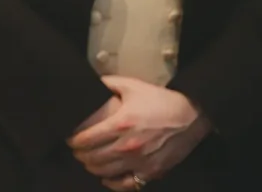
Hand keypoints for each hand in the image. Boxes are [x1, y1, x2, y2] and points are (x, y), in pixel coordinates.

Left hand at [67, 76, 211, 189]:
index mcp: (121, 124)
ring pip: (106, 172)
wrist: (191, 115)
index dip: (74, 141)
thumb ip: (107, 83)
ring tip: (88, 161)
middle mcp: (129, 146)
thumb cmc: (160, 100)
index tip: (69, 139)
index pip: (87, 138)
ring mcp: (141, 161)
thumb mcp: (132, 86)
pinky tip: (106, 178)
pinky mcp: (153, 171)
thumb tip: (89, 80)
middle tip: (76, 151)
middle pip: (93, 157)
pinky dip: (113, 183)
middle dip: (80, 155)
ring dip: (92, 168)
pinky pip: (128, 184)